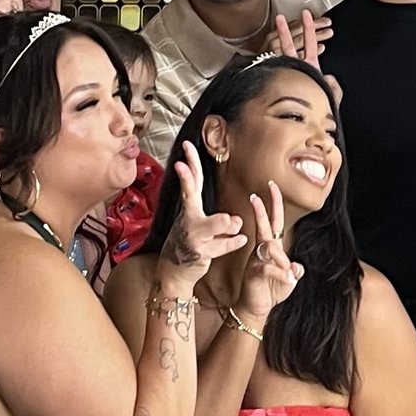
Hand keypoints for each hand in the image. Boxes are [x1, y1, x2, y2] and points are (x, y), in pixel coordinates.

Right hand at [158, 142, 244, 278]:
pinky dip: (233, 242)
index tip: (187, 145)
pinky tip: (239, 240)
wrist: (175, 271)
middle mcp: (188, 220)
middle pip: (189, 195)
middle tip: (180, 164)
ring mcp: (192, 236)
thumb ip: (219, 220)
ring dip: (227, 222)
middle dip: (186, 180)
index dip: (189, 164)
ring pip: (214, 222)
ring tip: (235, 223)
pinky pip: (224, 244)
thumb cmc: (190, 244)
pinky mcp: (198, 252)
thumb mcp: (199, 226)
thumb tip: (238, 220)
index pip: (191, 183)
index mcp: (189, 210)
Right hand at [236, 182, 304, 319]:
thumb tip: (297, 267)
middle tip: (262, 190)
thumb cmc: (270, 291)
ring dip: (282, 259)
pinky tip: (288, 280)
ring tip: (289, 273)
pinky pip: (269, 268)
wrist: (255, 309)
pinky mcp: (254, 273)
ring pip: (270, 248)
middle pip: (264, 225)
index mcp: (271, 248)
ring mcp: (256, 260)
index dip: (274, 205)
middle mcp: (262, 251)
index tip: (272, 187)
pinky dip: (282, 274)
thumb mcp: (288, 280)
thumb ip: (294, 271)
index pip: (273, 222)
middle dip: (264, 207)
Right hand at [269, 10, 343, 107]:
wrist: (309, 129)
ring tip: (278, 20)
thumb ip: (333, 86)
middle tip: (283, 15)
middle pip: (293, 44)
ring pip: (284, 50)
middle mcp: (298, 70)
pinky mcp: (283, 80)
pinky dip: (277, 53)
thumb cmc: (320, 115)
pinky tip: (275, 43)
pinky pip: (280, 64)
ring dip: (282, 34)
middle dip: (289, 28)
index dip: (309, 29)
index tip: (306, 15)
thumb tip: (329, 76)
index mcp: (310, 69)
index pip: (309, 45)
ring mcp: (289, 73)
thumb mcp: (331, 98)